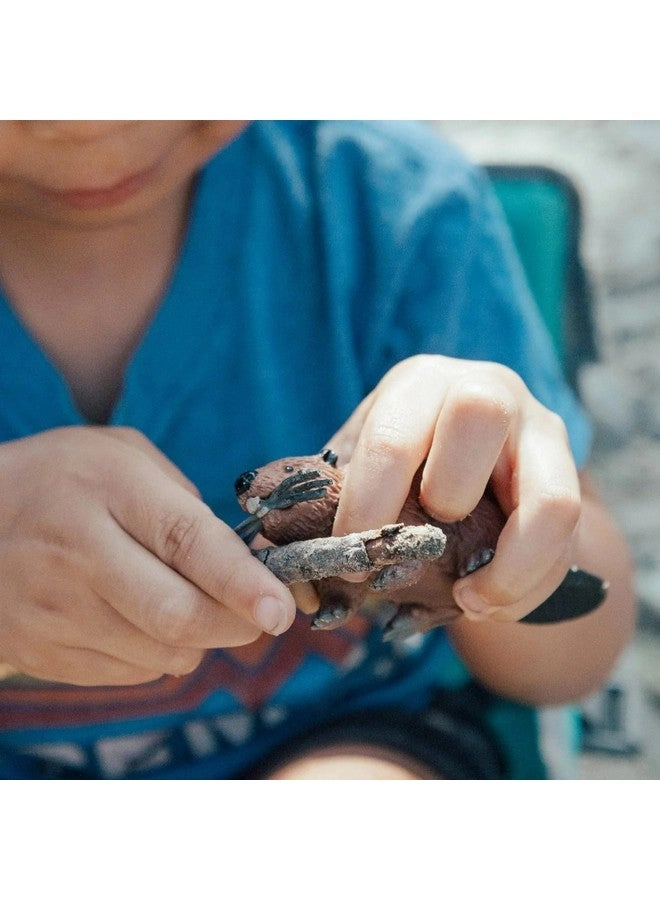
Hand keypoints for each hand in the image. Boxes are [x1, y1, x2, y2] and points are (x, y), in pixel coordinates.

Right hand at [0, 427, 295, 684]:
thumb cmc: (64, 480)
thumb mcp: (123, 456)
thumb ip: (185, 500)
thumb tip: (246, 560)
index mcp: (108, 487)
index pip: (187, 541)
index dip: (243, 582)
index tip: (283, 609)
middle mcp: (78, 551)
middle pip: (179, 616)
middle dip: (238, 623)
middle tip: (260, 613)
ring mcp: (54, 609)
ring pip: (164, 654)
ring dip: (198, 638)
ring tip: (183, 600)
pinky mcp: (42, 651)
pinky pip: (132, 674)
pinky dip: (158, 654)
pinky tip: (139, 619)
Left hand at [327, 355, 580, 622]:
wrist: (470, 463)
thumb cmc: (401, 467)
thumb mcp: (362, 467)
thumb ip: (329, 502)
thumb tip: (287, 572)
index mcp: (418, 384)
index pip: (395, 434)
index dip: (370, 503)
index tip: (351, 557)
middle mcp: (486, 391)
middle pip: (479, 416)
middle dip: (446, 495)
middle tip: (413, 550)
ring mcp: (538, 432)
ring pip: (550, 496)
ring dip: (508, 565)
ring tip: (468, 602)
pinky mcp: (568, 477)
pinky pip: (567, 539)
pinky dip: (528, 584)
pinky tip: (487, 603)